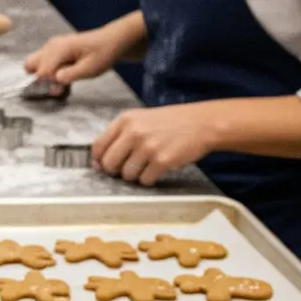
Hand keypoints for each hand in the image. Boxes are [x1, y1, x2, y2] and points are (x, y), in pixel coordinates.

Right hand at [24, 25, 122, 85]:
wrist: (110, 41)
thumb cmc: (103, 54)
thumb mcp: (90, 69)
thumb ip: (70, 75)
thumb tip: (55, 80)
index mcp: (60, 49)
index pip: (41, 71)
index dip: (49, 82)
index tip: (61, 87)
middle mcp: (51, 45)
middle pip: (30, 64)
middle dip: (41, 78)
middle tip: (60, 82)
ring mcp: (51, 46)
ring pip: (35, 63)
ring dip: (46, 74)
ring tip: (66, 76)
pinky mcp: (54, 49)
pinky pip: (44, 61)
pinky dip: (51, 70)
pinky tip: (67, 71)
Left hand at [91, 102, 216, 184]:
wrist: (202, 123)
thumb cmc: (172, 122)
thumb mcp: (141, 119)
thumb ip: (120, 135)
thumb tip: (99, 161)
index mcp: (125, 120)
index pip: (98, 146)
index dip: (99, 160)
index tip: (104, 166)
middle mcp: (134, 132)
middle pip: (109, 164)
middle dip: (116, 171)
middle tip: (129, 168)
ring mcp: (148, 147)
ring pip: (127, 175)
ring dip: (136, 175)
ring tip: (148, 165)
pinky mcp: (162, 161)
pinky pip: (145, 180)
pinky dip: (150, 179)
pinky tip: (158, 169)